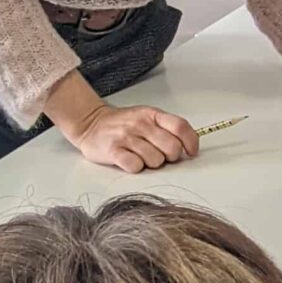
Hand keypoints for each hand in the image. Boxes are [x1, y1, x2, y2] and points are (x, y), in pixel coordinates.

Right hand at [67, 100, 199, 173]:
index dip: (191, 142)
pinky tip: (130, 161)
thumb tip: (188, 147)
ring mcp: (126, 137)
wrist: (90, 123)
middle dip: (171, 157)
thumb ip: (167, 128)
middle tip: (161, 156)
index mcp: (152, 115)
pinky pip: (135, 166)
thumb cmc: (123, 124)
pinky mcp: (113, 151)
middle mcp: (140, 124)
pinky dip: (136, 168)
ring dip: (152, 163)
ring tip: (141, 156)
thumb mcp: (147, 117)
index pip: (181, 127)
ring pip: (155, 160)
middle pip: (172, 148)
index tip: (191, 152)